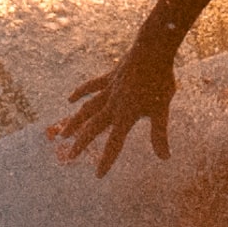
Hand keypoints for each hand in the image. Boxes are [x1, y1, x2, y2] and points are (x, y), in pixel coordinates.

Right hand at [54, 37, 179, 170]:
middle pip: (93, 128)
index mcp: (126, 116)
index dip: (107, 161)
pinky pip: (91, 87)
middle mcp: (112, 105)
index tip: (98, 176)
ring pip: (87, 110)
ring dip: (75, 123)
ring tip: (62, 134)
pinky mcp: (109, 78)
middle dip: (82, 144)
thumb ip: (159, 134)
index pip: (114, 144)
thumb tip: (164, 157)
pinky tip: (70, 100)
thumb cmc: (160, 81)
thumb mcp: (162, 109)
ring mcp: (108, 90)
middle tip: (70, 158)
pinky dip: (80, 93)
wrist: (152, 50)